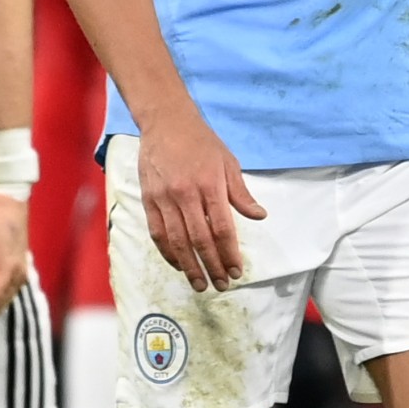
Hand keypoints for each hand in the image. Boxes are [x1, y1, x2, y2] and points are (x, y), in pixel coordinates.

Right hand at [139, 112, 264, 289]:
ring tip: (200, 285)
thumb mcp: (228, 162)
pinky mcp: (148, 200)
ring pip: (177, 241)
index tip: (237, 270)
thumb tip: (259, 216)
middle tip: (221, 285)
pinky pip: (158, 233)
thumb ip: (241, 193)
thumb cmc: (202, 142)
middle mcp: (186, 194)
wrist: (166, 122)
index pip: (222, 228)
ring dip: (190, 267)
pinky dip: (168, 252)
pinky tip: (179, 265)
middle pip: (200, 240)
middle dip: (212, 266)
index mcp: (209, 185)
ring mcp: (164, 198)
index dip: (229, 253)